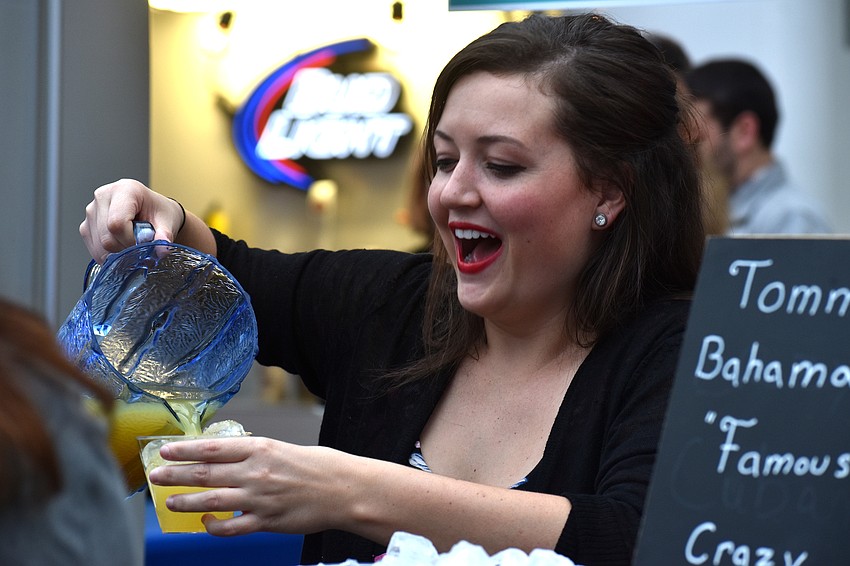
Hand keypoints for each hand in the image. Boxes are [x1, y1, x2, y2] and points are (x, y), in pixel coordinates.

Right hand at [80, 179, 184, 263]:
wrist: (153, 211)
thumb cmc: (159, 212)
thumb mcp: (167, 222)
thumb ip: (164, 236)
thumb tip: (162, 250)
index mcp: (124, 189)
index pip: (117, 223)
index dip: (130, 240)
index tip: (144, 243)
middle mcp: (103, 196)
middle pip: (106, 237)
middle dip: (125, 249)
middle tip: (140, 248)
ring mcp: (91, 211)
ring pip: (99, 246)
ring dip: (118, 254)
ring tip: (132, 244)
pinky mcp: (86, 226)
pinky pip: (94, 249)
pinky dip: (109, 256)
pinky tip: (122, 247)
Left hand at [148, 436, 353, 536]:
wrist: (344, 489)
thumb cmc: (316, 466)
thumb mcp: (282, 448)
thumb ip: (253, 453)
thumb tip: (223, 456)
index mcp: (260, 448)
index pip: (212, 448)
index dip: (185, 450)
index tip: (165, 451)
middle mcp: (256, 471)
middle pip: (205, 473)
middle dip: (175, 475)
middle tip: (155, 475)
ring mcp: (260, 498)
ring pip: (212, 500)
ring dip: (185, 501)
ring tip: (168, 501)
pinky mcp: (266, 521)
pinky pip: (231, 526)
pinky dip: (213, 526)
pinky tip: (204, 522)